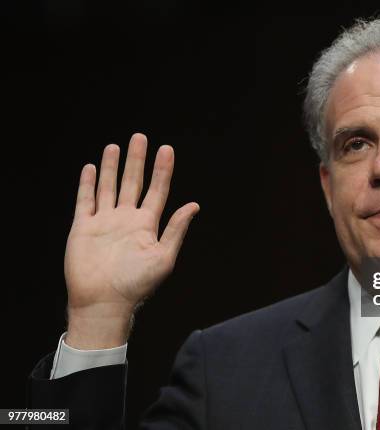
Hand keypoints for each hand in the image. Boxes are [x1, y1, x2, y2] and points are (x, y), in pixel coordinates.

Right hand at [64, 133, 198, 348]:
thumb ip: (177, 229)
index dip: (162, 170)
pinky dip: (88, 184)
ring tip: (116, 146)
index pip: (157, 190)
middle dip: (137, 160)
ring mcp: (104, 222)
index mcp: (147, 225)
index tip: (166, 150)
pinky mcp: (83, 227)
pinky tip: (91, 169)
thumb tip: (194, 205)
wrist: (104, 302)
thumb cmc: (137, 285)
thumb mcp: (164, 256)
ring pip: (109, 187)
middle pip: (133, 182)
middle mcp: (126, 219)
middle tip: (140, 137)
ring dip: (112, 167)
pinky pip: (85, 201)